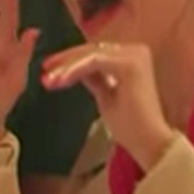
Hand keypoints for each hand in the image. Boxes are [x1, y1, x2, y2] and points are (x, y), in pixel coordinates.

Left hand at [39, 41, 177, 168]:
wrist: (148, 142)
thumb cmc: (131, 126)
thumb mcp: (106, 96)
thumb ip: (95, 79)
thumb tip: (76, 68)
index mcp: (132, 58)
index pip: (96, 53)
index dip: (71, 60)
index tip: (50, 71)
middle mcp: (136, 51)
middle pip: (91, 50)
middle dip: (65, 61)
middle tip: (45, 70)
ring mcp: (134, 55)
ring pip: (90, 54)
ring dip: (67, 67)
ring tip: (49, 80)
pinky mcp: (129, 64)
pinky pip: (94, 62)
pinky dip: (75, 71)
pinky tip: (61, 81)